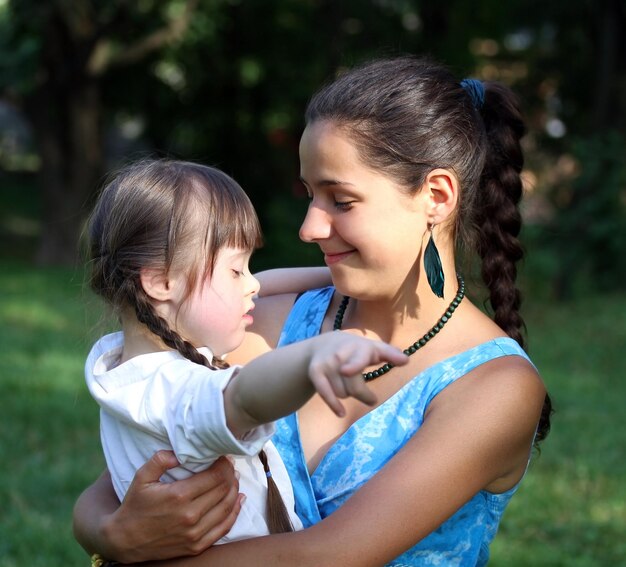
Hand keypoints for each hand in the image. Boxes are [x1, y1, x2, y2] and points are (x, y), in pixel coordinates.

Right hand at [105, 451, 242, 562]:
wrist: (124, 540)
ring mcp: (195, 534)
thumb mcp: (142, 477)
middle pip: (224, 490)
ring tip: (234, 479)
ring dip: (235, 490)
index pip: (215, 476)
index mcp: (179, 496)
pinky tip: (239, 501)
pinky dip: (235, 512)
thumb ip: (159, 460)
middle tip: (230, 466)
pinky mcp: (196, 546)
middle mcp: (190, 516)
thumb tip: (179, 452)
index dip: (224, 464)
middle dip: (230, 474)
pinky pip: (224, 528)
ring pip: (227, 507)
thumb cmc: (134, 506)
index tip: (224, 457)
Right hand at [308, 332, 408, 416]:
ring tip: (348, 385)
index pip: (360, 358)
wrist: (323, 344)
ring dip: (348, 394)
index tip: (349, 371)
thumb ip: (390, 354)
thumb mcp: (373, 349)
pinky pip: (326, 395)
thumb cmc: (355, 350)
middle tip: (371, 397)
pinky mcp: (316, 372)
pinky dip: (334, 406)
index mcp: (359, 348)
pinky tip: (341, 413)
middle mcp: (341, 355)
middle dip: (363, 394)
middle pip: (354, 388)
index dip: (355, 365)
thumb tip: (406, 360)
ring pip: (342, 394)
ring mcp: (327, 363)